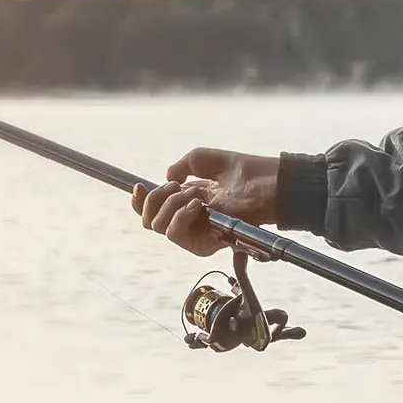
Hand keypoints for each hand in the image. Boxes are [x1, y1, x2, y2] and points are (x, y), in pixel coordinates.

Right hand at [131, 148, 279, 255]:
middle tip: (175, 186)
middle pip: (149, 221)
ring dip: (171, 205)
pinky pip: (175, 234)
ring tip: (194, 195)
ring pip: (159, 226)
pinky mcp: (204, 244)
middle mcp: (187, 219)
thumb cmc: (240, 171)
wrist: (265, 184)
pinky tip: (197, 205)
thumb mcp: (202, 159)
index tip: (137, 186)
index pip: (152, 209)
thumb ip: (180, 166)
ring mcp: (195, 233)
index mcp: (185, 201)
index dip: (139, 201)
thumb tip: (165, 179)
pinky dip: (180, 216)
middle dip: (155, 198)